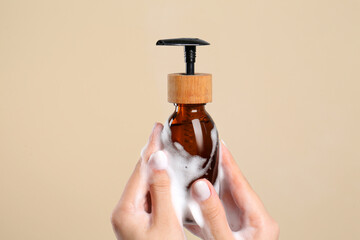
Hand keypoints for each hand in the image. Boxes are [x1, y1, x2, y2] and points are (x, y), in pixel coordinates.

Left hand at [111, 123, 184, 239]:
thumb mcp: (165, 224)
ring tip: (164, 148)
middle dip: (152, 153)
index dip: (151, 146)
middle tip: (161, 134)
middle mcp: (125, 211)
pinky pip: (149, 194)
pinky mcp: (140, 221)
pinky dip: (158, 181)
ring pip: (145, 183)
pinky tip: (165, 174)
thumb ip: (161, 190)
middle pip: (140, 174)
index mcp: (126, 210)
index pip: (141, 169)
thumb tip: (157, 159)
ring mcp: (131, 216)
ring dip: (155, 166)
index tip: (157, 128)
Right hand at [186, 142, 278, 239]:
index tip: (219, 144)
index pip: (241, 182)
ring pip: (221, 203)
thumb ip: (214, 215)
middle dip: (213, 173)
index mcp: (259, 221)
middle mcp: (253, 222)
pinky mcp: (231, 236)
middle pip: (230, 190)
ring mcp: (242, 229)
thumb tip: (202, 187)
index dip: (228, 162)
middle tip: (200, 156)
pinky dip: (201, 212)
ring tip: (191, 178)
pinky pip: (215, 218)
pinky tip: (188, 210)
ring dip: (204, 193)